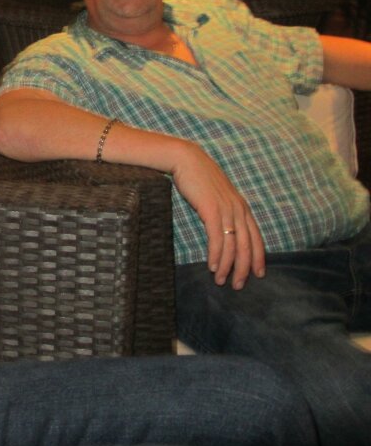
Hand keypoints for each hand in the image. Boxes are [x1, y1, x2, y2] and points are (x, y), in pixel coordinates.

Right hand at [170, 142, 264, 288]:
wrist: (187, 160)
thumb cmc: (198, 178)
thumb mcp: (216, 196)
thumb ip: (223, 210)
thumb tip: (223, 227)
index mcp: (241, 207)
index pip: (256, 237)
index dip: (258, 257)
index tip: (258, 274)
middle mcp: (238, 210)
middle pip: (247, 245)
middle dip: (244, 268)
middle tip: (238, 285)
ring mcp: (226, 210)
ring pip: (232, 245)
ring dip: (227, 266)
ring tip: (222, 280)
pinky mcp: (211, 210)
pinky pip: (217, 238)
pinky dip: (216, 255)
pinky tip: (212, 266)